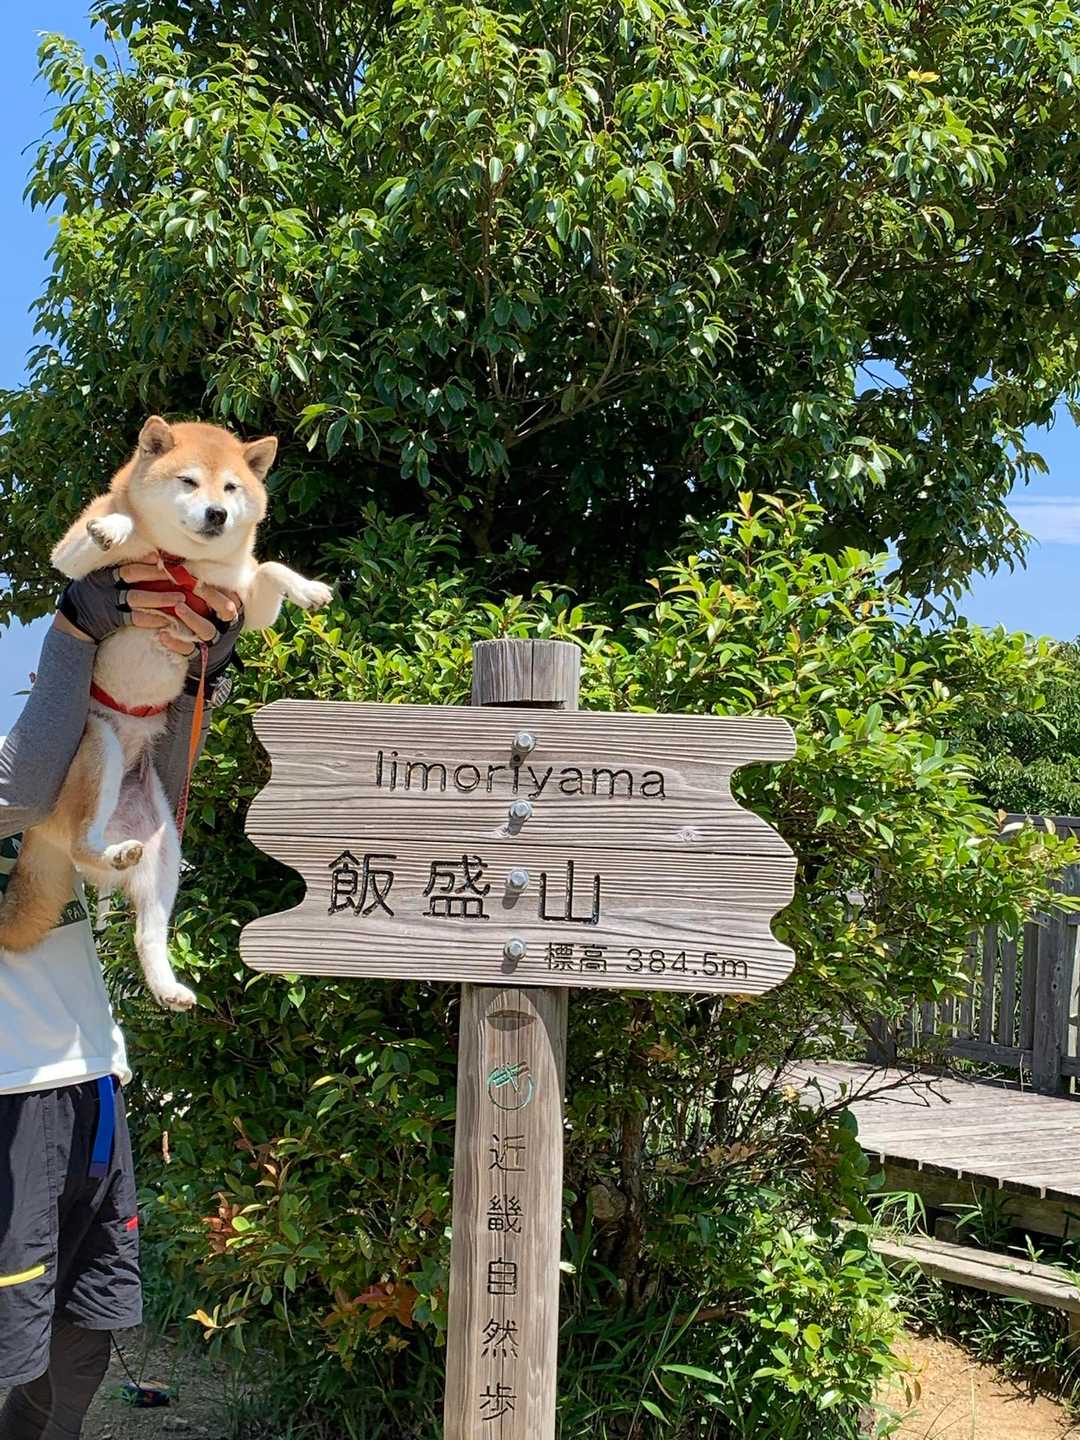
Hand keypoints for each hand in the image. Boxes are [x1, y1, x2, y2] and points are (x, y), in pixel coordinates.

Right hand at [57, 551, 244, 684]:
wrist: (74, 620)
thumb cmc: (93, 594)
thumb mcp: (98, 577)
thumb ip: (117, 567)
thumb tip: (150, 556)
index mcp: (103, 572)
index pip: (124, 562)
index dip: (143, 560)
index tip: (160, 557)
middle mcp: (105, 585)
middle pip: (133, 577)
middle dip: (156, 575)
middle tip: (180, 577)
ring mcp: (108, 603)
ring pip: (137, 599)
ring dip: (160, 598)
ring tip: (180, 599)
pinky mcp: (112, 620)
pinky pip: (134, 619)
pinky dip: (151, 619)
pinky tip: (167, 619)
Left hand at [119, 561, 241, 655]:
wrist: (209, 649)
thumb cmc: (210, 615)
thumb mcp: (218, 598)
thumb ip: (218, 581)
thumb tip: (218, 555)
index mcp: (232, 610)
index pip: (234, 597)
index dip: (222, 588)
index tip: (206, 578)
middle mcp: (225, 625)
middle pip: (227, 612)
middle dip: (212, 599)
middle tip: (196, 587)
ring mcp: (213, 641)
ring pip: (206, 630)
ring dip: (193, 618)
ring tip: (177, 608)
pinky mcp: (198, 654)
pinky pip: (188, 650)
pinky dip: (175, 643)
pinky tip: (162, 635)